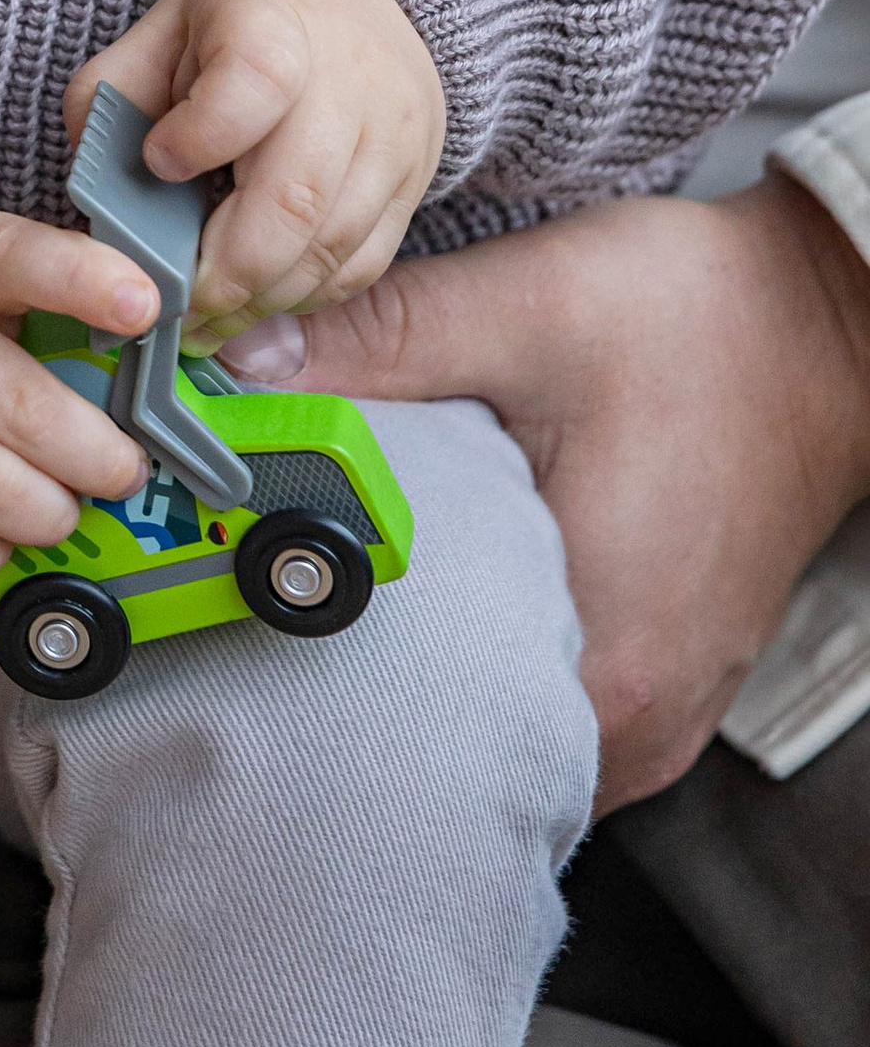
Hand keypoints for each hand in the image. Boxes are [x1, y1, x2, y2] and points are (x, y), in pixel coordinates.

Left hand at [69, 0, 446, 339]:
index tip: (159, 161)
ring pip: (329, 248)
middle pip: (293, 198)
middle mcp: (348, 80)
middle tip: (169, 306)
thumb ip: (115, 94)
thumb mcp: (165, 27)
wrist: (354, 3)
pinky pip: (361, 266)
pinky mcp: (412, 186)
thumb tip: (93, 187)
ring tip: (202, 320)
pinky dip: (303, 298)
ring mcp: (391, 137)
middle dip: (221, 274)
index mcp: (273, 22)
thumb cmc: (242, 23)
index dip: (199, 137)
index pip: (253, 82)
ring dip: (258, 301)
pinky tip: (256, 302)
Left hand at [235, 179, 869, 808]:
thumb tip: (236, 367)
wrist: (830, 323)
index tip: (238, 608)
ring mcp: (662, 711)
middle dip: (356, 674)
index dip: (311, 663)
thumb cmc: (699, 319)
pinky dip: (489, 663)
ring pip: (503, 734)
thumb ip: (375, 341)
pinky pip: (551, 711)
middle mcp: (636, 716)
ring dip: (427, 672)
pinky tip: (443, 597)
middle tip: (272, 597)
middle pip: (452, 741)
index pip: (416, 723)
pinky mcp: (669, 681)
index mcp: (599, 652)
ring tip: (350, 594)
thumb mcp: (523, 305)